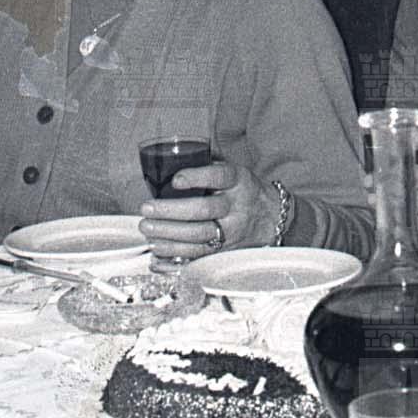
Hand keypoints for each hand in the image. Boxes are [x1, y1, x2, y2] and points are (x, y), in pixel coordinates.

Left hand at [138, 160, 271, 259]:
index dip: (196, 178)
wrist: (271, 216)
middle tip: (147, 209)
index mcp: (238, 181)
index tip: (175, 179)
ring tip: (148, 229)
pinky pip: (199, 257)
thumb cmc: (242, 190)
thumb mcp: (234, 172)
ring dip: (169, 235)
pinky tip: (157, 254)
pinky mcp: (225, 251)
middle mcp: (236, 207)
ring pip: (199, 236)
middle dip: (171, 211)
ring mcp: (232, 232)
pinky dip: (175, 258)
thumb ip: (208, 165)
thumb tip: (172, 159)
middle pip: (204, 210)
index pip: (219, 176)